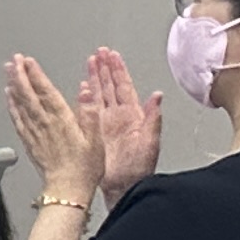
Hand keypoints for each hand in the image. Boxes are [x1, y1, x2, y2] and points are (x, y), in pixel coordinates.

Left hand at [2, 53, 96, 197]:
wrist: (67, 189)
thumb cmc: (85, 167)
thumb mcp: (96, 139)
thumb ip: (90, 112)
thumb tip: (85, 89)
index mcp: (62, 120)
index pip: (46, 91)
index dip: (36, 74)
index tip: (28, 61)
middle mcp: (45, 123)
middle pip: (28, 94)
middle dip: (20, 74)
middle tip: (14, 59)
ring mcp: (34, 132)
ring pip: (20, 103)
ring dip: (13, 85)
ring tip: (8, 70)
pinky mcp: (29, 141)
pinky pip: (17, 119)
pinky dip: (12, 105)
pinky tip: (9, 97)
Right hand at [81, 47, 161, 198]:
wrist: (122, 187)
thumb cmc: (138, 169)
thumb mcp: (150, 143)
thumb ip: (153, 118)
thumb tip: (157, 96)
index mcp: (133, 116)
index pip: (124, 86)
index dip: (118, 70)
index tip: (112, 56)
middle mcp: (119, 117)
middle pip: (111, 86)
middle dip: (105, 68)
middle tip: (99, 53)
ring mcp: (106, 123)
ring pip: (99, 94)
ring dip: (95, 77)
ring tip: (91, 62)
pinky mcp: (94, 131)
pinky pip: (88, 109)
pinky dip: (85, 96)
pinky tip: (82, 87)